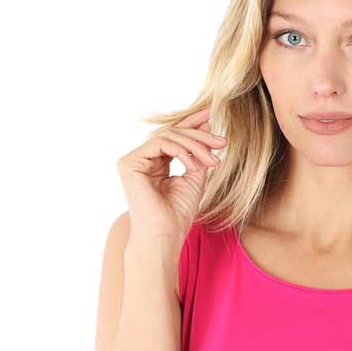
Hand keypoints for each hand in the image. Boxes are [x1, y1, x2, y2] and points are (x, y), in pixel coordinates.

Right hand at [115, 105, 227, 243]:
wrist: (165, 235)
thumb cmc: (178, 214)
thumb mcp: (195, 177)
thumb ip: (198, 154)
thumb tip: (207, 126)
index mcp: (155, 163)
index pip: (174, 137)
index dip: (191, 124)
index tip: (211, 115)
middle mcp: (142, 159)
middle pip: (171, 134)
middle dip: (198, 134)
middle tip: (221, 140)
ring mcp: (133, 160)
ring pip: (167, 136)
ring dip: (194, 145)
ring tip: (213, 160)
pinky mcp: (129, 163)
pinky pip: (160, 144)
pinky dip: (181, 151)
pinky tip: (194, 165)